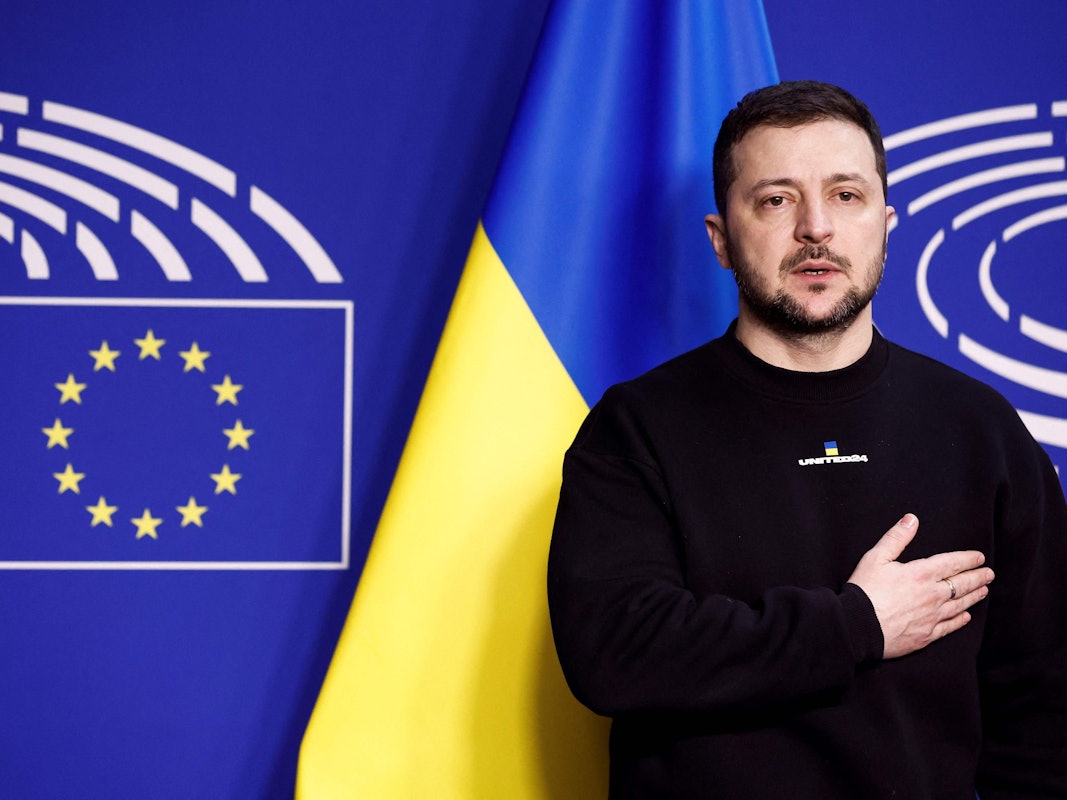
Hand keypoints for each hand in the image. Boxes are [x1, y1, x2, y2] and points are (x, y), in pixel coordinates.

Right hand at [847, 514, 993, 658]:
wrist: (858, 626)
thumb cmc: (864, 590)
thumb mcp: (876, 557)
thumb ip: (896, 538)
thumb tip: (911, 520)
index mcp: (921, 574)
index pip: (952, 563)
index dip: (968, 559)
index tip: (979, 557)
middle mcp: (932, 595)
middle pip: (961, 584)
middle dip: (977, 577)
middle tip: (989, 574)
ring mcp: (932, 617)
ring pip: (959, 605)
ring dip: (973, 597)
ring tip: (983, 591)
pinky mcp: (926, 636)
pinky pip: (949, 627)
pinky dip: (959, 620)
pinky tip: (965, 617)